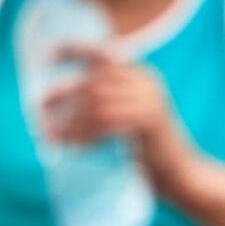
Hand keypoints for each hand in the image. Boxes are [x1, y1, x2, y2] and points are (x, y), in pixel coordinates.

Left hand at [43, 45, 199, 200]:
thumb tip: (54, 99)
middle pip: (92, 82)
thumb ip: (107, 104)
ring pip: (94, 102)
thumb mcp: (130, 118)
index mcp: (143, 76)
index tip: (47, 58)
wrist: (182, 175)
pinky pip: (104, 122)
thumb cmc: (149, 152)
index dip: (74, 50)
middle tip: (40, 115)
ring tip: (51, 138)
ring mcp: (149, 101)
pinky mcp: (148, 121)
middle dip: (61, 97)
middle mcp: (147, 83)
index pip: (104, 54)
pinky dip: (82, 135)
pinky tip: (73, 148)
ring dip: (67, 120)